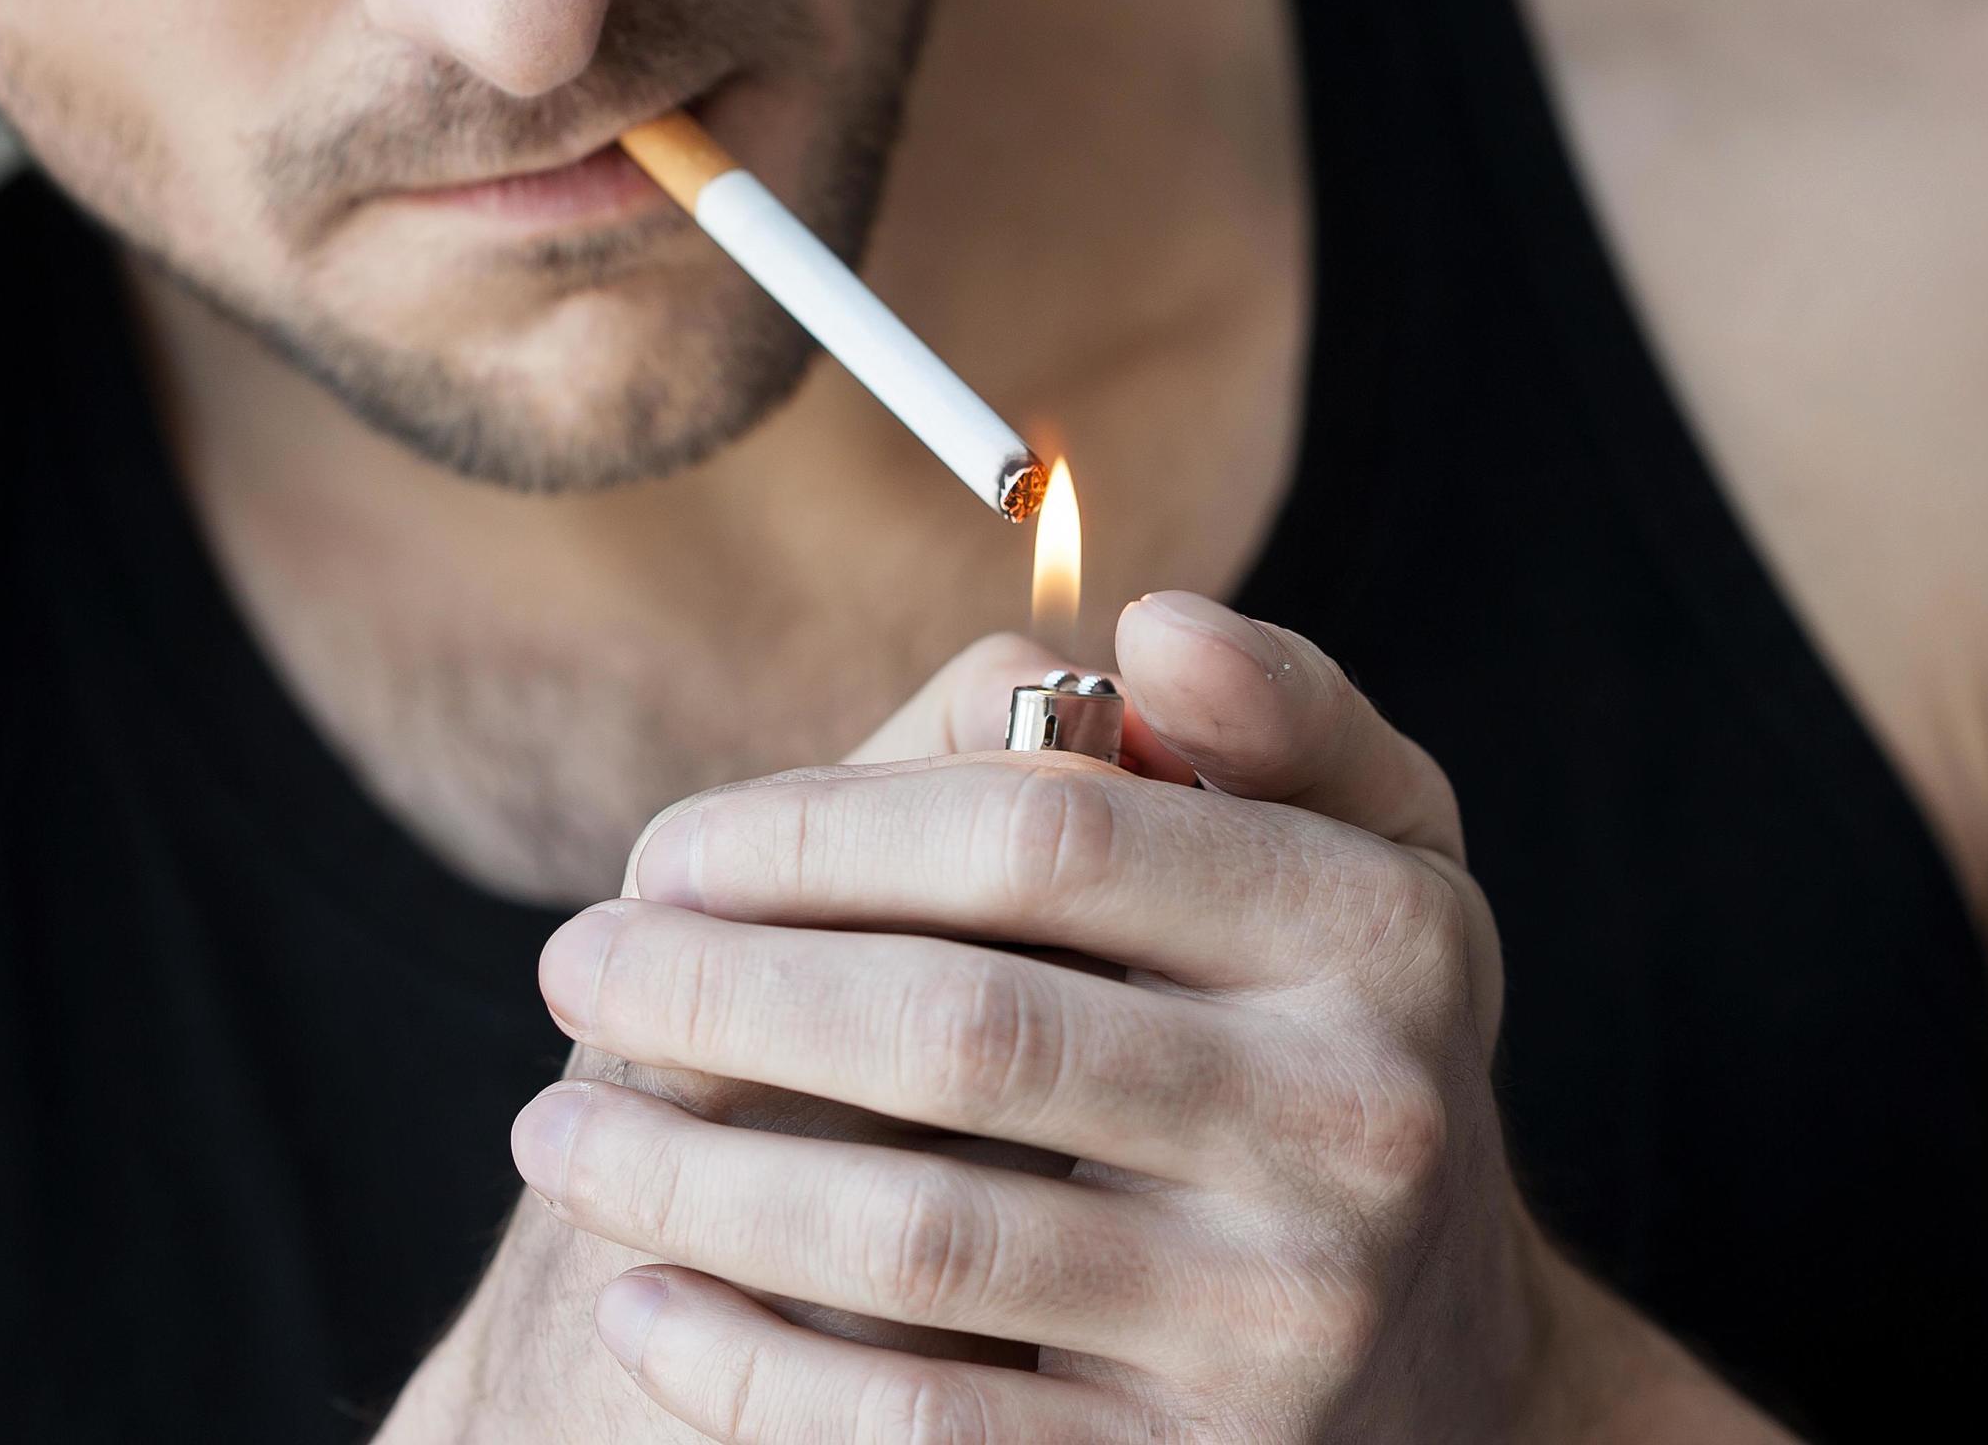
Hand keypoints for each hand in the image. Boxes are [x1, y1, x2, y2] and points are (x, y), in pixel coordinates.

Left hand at [514, 593, 1542, 1441]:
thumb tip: (1152, 624)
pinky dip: (752, 1369)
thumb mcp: (1365, 866)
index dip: (822, 832)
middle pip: (961, 1027)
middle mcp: (1360, 1127)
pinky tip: (644, 1300)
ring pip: (921, 1236)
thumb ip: (1277, 720)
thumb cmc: (1335, 1055)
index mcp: (1382, 934)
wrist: (1431, 1375)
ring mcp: (1279, 1325)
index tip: (671, 849)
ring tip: (555, 1132)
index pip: (1048, 834)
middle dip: (720, 989)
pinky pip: (925, 1434)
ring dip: (689, 1175)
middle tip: (570, 968)